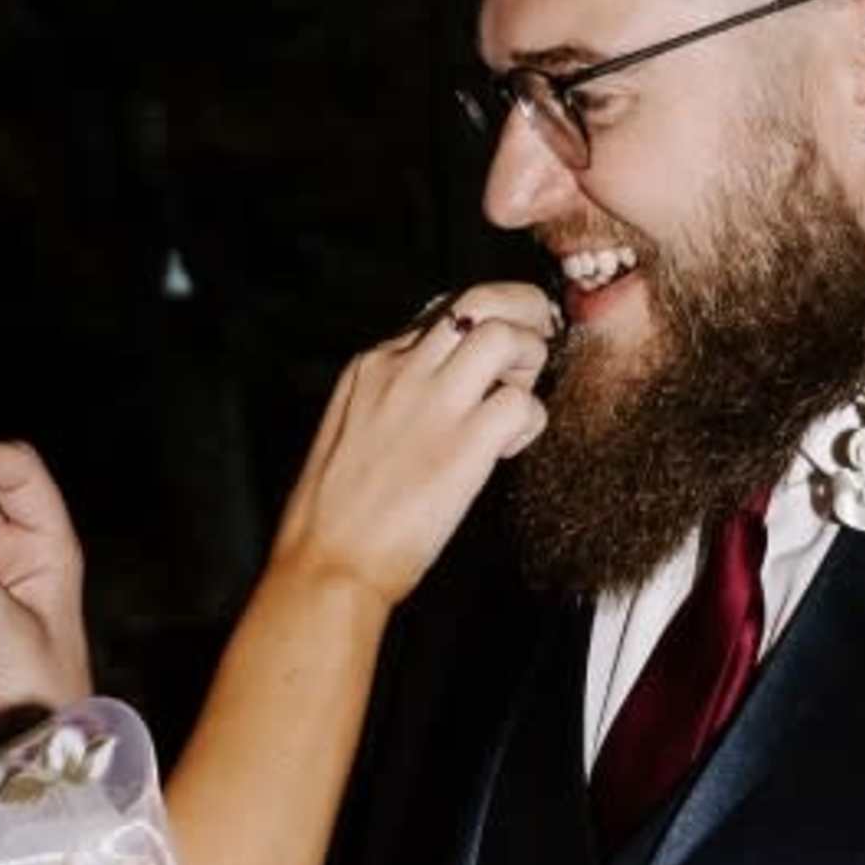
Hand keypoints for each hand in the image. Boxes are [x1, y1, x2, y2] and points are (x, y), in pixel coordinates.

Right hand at [272, 284, 552, 607]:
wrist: (327, 562)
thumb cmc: (332, 516)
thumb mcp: (348, 432)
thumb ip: (389, 401)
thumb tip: (435, 397)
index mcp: (369, 367)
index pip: (441, 314)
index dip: (481, 326)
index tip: (496, 357)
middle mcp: (401, 371)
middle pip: (478, 302)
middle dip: (521, 314)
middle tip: (536, 347)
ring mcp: (433, 403)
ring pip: (505, 334)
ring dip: (530, 360)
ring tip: (520, 398)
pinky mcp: (465, 443)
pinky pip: (523, 402)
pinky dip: (531, 421)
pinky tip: (507, 449)